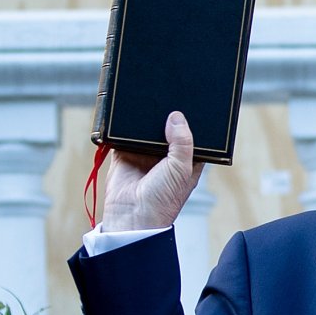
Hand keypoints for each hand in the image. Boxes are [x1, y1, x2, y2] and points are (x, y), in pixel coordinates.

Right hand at [98, 111, 204, 231]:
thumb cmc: (163, 200)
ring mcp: (144, 154)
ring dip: (145, 119)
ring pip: (146, 129)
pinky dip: (124, 126)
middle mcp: (165, 156)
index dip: (191, 122)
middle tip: (165, 97)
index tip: (191, 105)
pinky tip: (127, 114)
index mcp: (186, 160)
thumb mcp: (181, 169)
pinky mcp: (124, 154)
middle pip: (167, 128)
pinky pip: (124, 135)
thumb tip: (176, 117)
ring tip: (147, 101)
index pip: (191, 135)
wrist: (132, 217)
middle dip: (166, 116)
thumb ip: (182, 142)